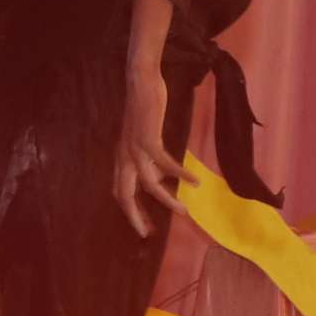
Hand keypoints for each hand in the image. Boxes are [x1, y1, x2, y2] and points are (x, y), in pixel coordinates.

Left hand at [112, 89, 180, 236]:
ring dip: (166, 200)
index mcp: (121, 157)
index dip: (130, 211)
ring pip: (149, 184)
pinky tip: (195, 182)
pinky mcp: (148, 139)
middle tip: (148, 234)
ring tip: (184, 212)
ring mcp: (134, 148)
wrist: (141, 81)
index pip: (120, 191)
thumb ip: (149, 159)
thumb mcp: (145, 138)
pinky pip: (165, 163)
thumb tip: (162, 178)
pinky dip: (180, 174)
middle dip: (135, 216)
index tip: (144, 227)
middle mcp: (124, 156)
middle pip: (124, 194)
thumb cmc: (144, 108)